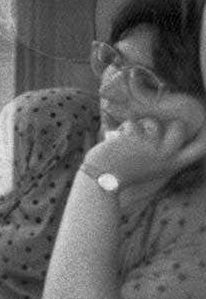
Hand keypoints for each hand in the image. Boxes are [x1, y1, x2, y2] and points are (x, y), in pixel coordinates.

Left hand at [84, 116, 205, 186]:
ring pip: (153, 123)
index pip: (199, 150)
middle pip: (179, 127)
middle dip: (166, 122)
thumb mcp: (153, 166)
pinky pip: (133, 123)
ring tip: (129, 139)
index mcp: (172, 164)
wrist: (103, 176)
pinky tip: (117, 141)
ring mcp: (152, 146)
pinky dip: (123, 128)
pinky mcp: (136, 137)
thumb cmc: (126, 171)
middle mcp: (167, 156)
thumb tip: (170, 129)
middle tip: (153, 130)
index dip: (205, 137)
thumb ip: (164, 153)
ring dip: (139, 126)